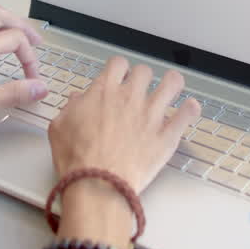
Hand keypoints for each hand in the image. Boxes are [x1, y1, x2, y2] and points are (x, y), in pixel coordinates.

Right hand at [42, 58, 200, 248]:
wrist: (99, 184)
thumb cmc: (77, 160)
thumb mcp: (59, 127)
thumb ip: (71, 108)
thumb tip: (77, 100)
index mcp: (104, 92)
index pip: (118, 64)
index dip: (119, 68)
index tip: (120, 76)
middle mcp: (130, 97)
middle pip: (145, 71)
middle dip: (142, 77)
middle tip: (141, 88)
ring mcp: (151, 115)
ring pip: (172, 84)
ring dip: (172, 84)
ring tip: (172, 87)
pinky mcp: (167, 135)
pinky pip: (187, 114)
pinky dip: (190, 110)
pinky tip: (189, 108)